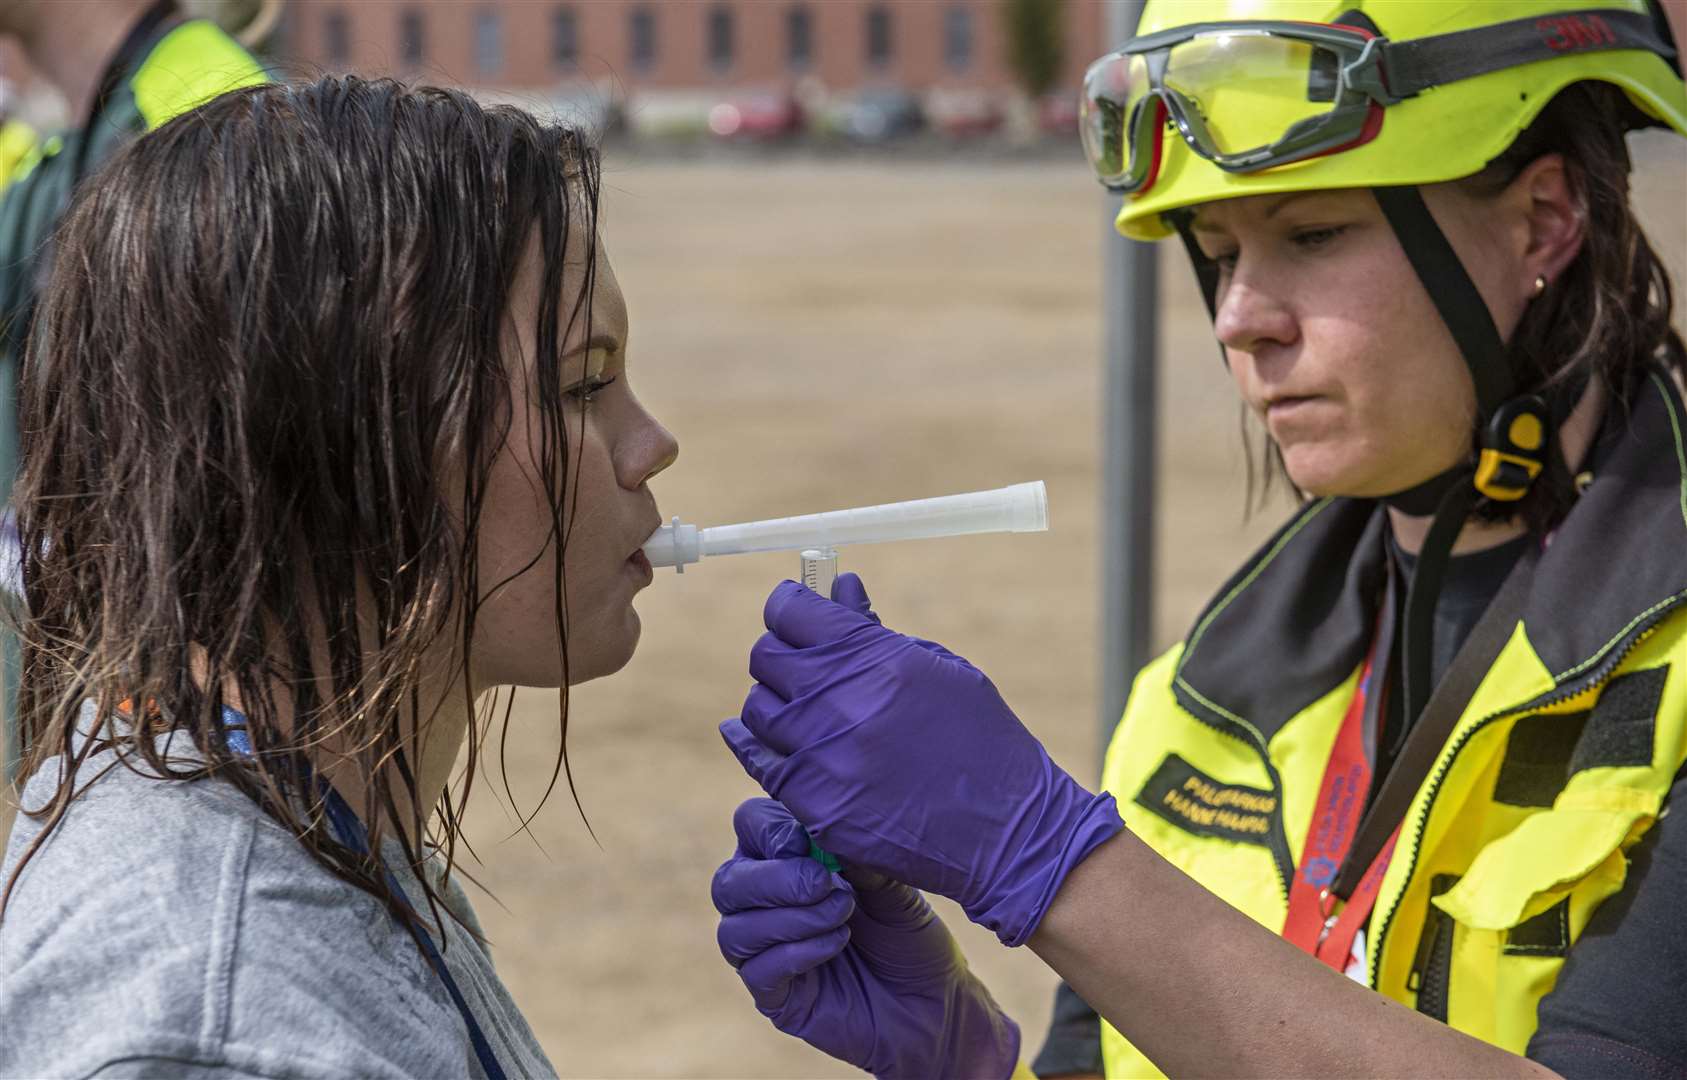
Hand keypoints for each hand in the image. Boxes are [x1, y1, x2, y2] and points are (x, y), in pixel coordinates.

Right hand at [713, 798, 1019, 1079]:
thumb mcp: (892, 887)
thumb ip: (858, 858)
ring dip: (792, 918)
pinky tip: (837, 944)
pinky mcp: (774, 996)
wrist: (933, 1004)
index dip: (770, 829)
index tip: (812, 843)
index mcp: (787, 860)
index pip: (749, 826)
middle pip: (729, 882)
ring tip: (842, 915)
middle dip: (777, 879)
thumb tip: (827, 832)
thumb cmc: (910, 936)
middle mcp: (765, 903)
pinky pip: (756, 971)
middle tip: (827, 885)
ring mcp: (764, 952)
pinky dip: (797, 952)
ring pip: (735, 929)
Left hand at [720, 573, 1122, 945]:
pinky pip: (762, 764)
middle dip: (781, 652)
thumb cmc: (980, 738)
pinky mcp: (814, 805)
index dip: (789, 606)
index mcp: (874, 657)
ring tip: (804, 709)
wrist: (1004, 828)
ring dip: (775, 702)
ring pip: (757, 710)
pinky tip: (780, 742)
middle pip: (765, 657)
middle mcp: (839, 701)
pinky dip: (765, 749)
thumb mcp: (939, 668)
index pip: (791, 612)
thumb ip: (876, 630)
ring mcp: (822, 757)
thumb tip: (842, 586)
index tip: (794, 610)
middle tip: (801, 661)